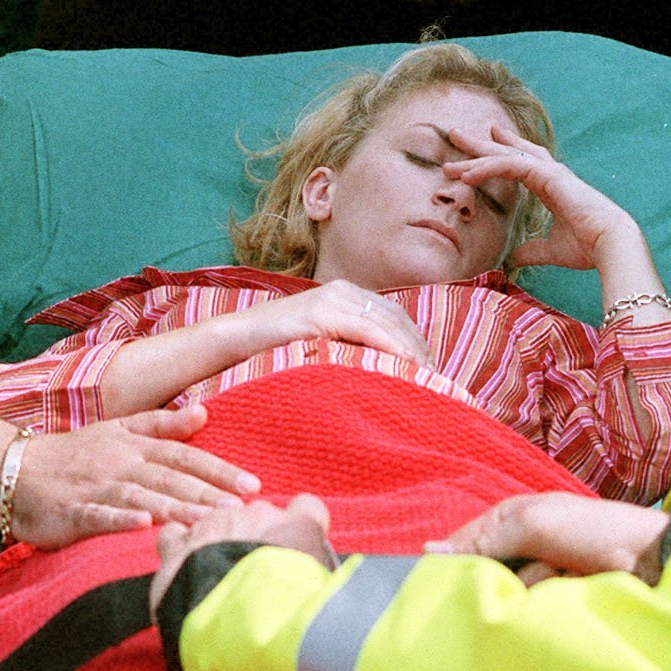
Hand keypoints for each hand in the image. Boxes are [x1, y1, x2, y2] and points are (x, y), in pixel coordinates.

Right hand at [10, 403, 260, 549]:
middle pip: (171, 478)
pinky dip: (121, 520)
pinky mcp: (73, 511)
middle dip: (208, 493)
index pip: (184, 456)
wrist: (14, 469)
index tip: (252, 485)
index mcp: (134, 446)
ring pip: (143, 497)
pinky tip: (144, 526)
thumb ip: (161, 425)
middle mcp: (120, 464)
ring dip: (176, 508)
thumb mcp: (118, 431)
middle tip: (242, 510)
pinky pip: (99, 515)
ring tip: (207, 522)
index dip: (219, 470)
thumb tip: (204, 412)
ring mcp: (97, 487)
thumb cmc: (74, 455)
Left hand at [151, 493, 335, 617]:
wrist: (239, 634)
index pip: (308, 508)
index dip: (302, 528)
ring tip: (220, 580)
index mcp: (298, 526)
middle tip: (257, 580)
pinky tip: (184, 569)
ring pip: (219, 522)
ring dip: (220, 543)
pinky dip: (179, 547)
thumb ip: (325, 582)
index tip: (298, 552)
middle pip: (260, 517)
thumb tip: (336, 591)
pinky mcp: (179, 545)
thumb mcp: (328, 600)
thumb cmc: (292, 620)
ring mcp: (214, 525)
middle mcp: (256, 516)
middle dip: (258, 542)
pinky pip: (175, 533)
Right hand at [235, 280, 434, 365]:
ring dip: (411, 350)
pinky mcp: (320, 312)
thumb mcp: (320, 344)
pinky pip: (366, 329)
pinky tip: (406, 364)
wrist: (232, 340)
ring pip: (385, 323)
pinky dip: (390, 346)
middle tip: (437, 379)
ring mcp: (331, 299)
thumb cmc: (274, 349)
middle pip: (396, 318)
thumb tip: (379, 372)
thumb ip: (347, 348)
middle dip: (419, 348)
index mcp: (346, 294)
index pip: (394, 316)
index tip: (431, 369)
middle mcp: (343, 291)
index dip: (415, 341)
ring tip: (428, 377)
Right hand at [427, 492, 670, 585]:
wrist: (649, 562)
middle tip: (530, 569)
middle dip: (500, 578)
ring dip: (530, 590)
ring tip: (558, 579)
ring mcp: (536, 579)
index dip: (453, 564)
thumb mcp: (533, 523)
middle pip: (482, 575)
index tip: (447, 581)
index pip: (461, 545)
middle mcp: (518, 550)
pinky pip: (528, 613)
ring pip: (506, 596)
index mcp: (509, 521)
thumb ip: (483, 539)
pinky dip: (542, 607)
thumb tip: (427, 550)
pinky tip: (562, 595)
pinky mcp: (551, 605)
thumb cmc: (592, 531)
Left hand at [442, 126, 643, 274]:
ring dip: (475, 157)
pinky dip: (487, 168)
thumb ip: (532, 251)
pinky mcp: (548, 176)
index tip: (487, 137)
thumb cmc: (589, 246)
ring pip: (505, 157)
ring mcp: (550, 172)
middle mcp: (550, 174)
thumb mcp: (551, 250)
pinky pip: (510, 166)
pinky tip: (467, 175)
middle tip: (455, 134)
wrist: (610, 245)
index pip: (522, 161)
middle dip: (481, 144)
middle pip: (509, 152)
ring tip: (448, 162)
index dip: (503, 149)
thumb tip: (514, 258)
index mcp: (552, 186)